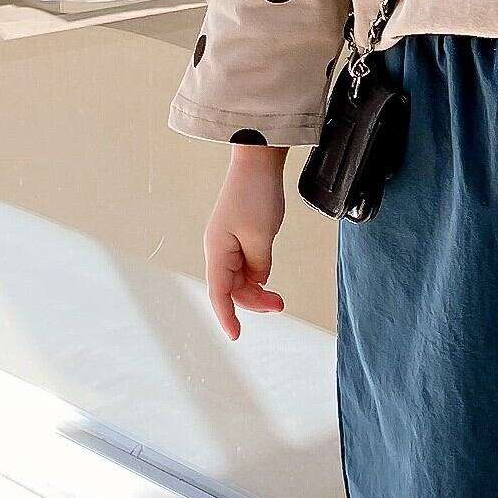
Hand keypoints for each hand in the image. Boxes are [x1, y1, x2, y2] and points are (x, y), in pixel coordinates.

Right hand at [204, 151, 288, 338]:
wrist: (258, 162)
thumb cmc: (256, 195)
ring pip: (240, 278)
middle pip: (232, 288)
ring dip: (257, 289)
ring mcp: (228, 242)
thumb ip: (260, 265)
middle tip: (280, 305)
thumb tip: (259, 280)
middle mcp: (218, 249)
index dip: (226, 316)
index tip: (235, 336)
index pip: (219, 293)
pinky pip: (246, 264)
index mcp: (217, 250)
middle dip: (254, 301)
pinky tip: (269, 275)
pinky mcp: (240, 235)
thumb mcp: (261, 237)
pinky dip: (258, 274)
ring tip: (278, 298)